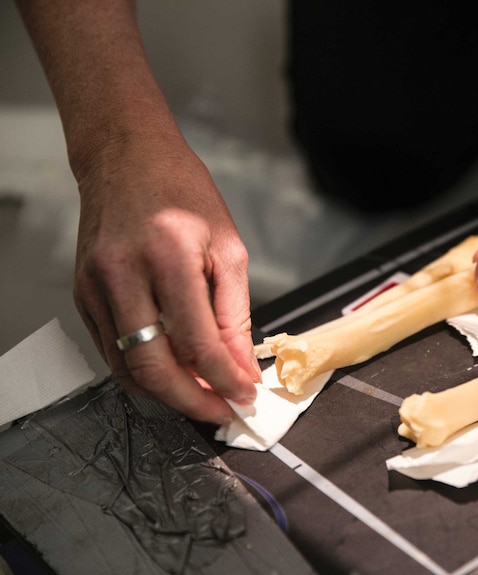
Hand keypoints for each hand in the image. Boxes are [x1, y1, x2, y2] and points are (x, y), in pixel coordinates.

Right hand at [72, 133, 259, 424]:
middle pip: (153, 367)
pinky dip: (142, 372)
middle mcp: (124, 275)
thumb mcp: (227, 247)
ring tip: (201, 397)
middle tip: (220, 412)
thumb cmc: (182, 193)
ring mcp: (95, 287)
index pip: (199, 342)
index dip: (226, 380)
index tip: (246, 397)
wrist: (126, 155)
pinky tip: (171, 373)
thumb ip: (234, 314)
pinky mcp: (82, 295)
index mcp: (169, 256)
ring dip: (166, 394)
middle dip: (191, 402)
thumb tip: (242, 367)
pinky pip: (111, 351)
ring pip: (127, 368)